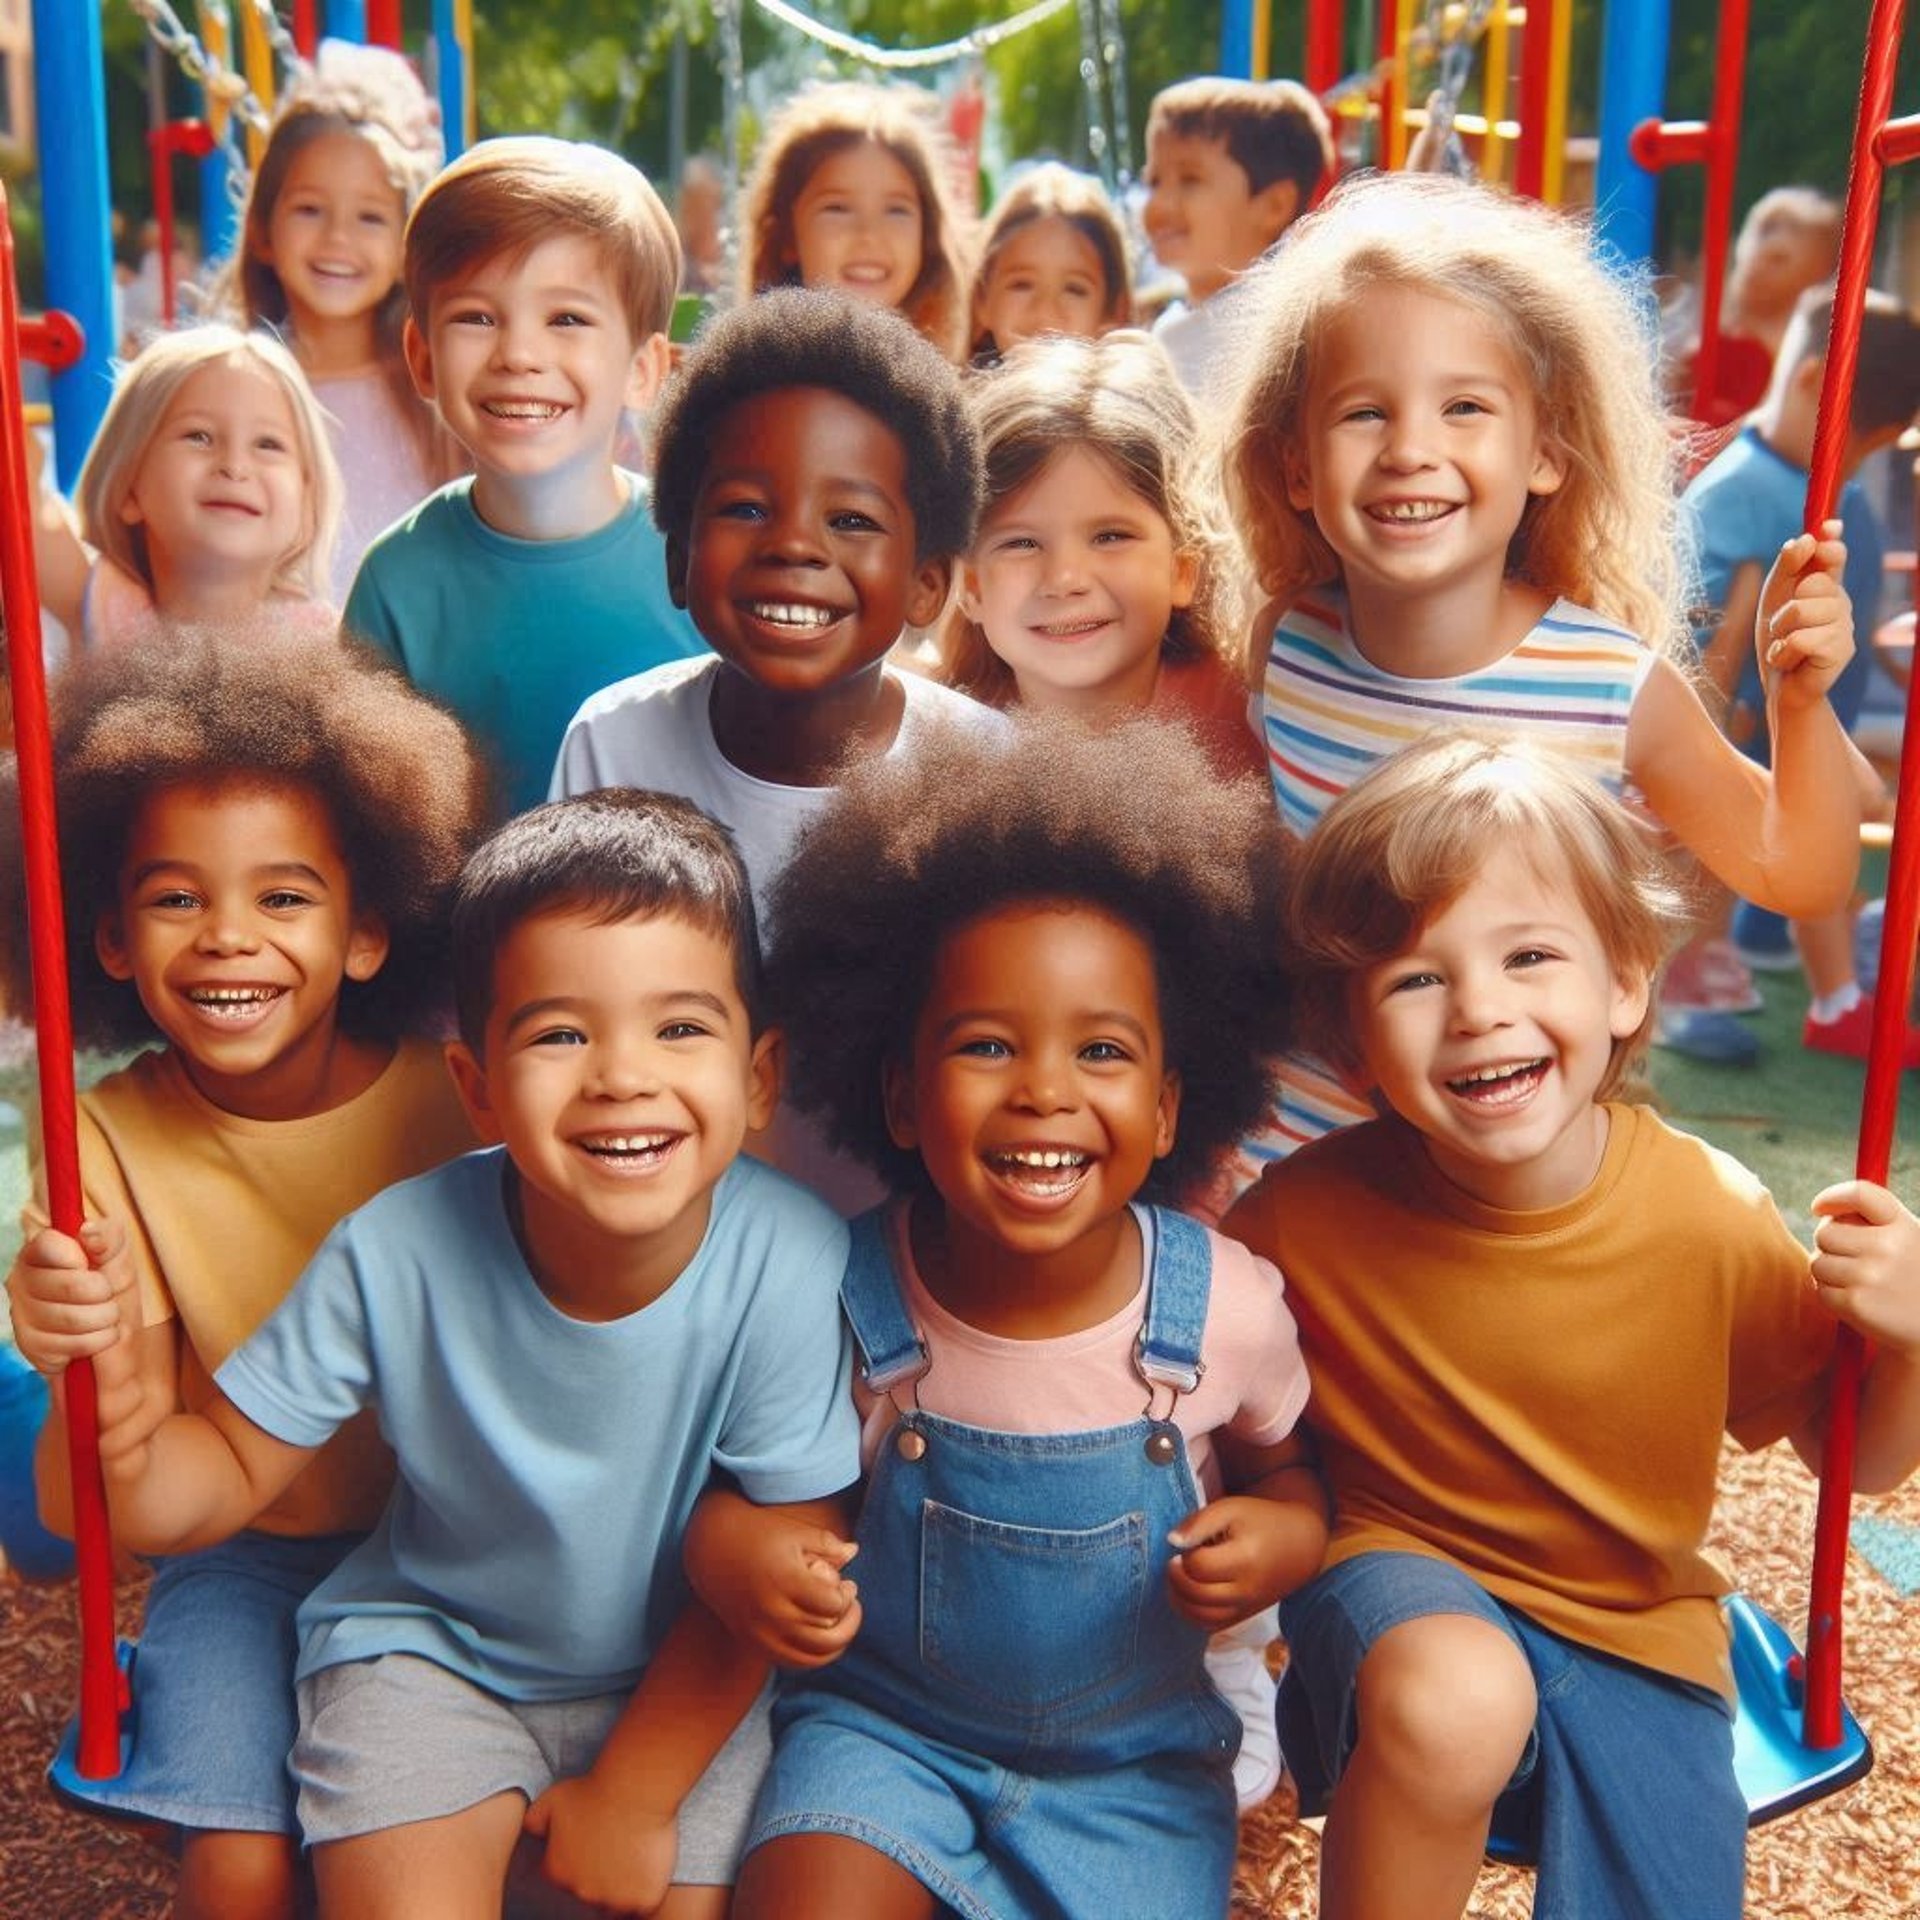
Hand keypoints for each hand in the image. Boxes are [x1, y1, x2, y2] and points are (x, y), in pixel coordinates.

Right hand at [7, 1219, 136, 1374]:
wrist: (120, 1335)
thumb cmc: (114, 1288)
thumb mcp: (118, 1255)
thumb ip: (106, 1236)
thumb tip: (87, 1230)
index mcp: (39, 1252)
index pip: (47, 1244)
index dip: (78, 1257)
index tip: (89, 1264)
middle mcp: (22, 1281)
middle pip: (68, 1285)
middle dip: (103, 1292)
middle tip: (106, 1294)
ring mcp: (22, 1316)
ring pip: (71, 1318)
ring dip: (104, 1318)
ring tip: (106, 1315)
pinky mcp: (30, 1348)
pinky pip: (71, 1345)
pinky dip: (97, 1341)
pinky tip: (95, 1336)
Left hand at [524, 1770, 676, 1915]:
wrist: (635, 1788)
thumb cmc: (594, 1789)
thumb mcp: (552, 1798)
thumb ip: (533, 1821)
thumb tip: (531, 1832)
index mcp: (558, 1874)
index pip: (564, 1880)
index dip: (578, 1863)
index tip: (591, 1845)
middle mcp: (582, 1893)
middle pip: (589, 1894)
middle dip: (599, 1876)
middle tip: (613, 1847)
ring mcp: (614, 1900)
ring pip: (615, 1905)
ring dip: (620, 1888)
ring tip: (631, 1858)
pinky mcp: (644, 1899)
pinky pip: (643, 1906)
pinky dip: (645, 1891)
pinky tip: (648, 1866)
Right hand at [737, 1522, 861, 1667]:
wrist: (711, 1549)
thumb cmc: (758, 1533)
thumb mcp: (794, 1531)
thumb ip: (827, 1544)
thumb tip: (854, 1551)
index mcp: (786, 1580)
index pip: (834, 1604)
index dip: (847, 1595)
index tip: (847, 1583)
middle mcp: (773, 1612)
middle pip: (828, 1637)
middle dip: (849, 1623)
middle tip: (850, 1603)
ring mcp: (761, 1632)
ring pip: (812, 1657)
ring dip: (834, 1644)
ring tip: (838, 1622)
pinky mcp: (753, 1642)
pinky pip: (790, 1662)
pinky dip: (811, 1656)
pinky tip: (817, 1635)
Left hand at [1166, 1495, 1302, 1629]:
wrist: (1299, 1544)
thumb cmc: (1261, 1521)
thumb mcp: (1231, 1508)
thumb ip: (1199, 1523)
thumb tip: (1172, 1541)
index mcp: (1246, 1559)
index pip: (1200, 1566)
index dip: (1184, 1554)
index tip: (1187, 1543)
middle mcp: (1247, 1590)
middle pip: (1196, 1594)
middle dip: (1176, 1577)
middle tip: (1175, 1560)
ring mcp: (1246, 1608)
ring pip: (1199, 1617)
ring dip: (1178, 1598)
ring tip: (1178, 1576)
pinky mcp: (1243, 1616)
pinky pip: (1209, 1626)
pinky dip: (1190, 1614)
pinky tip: (1186, 1594)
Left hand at [1758, 520, 1852, 711]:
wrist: (1780, 685)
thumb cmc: (1777, 639)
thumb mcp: (1774, 597)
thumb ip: (1788, 566)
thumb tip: (1805, 538)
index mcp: (1826, 586)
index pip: (1834, 556)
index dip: (1830, 541)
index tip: (1827, 529)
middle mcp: (1840, 602)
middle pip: (1813, 584)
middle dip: (1784, 607)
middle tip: (1783, 628)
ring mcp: (1845, 626)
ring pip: (1802, 612)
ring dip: (1780, 632)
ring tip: (1785, 646)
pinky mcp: (1842, 650)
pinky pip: (1802, 640)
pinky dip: (1783, 653)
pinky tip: (1789, 661)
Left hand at [1811, 1180, 1919, 1354]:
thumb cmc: (1915, 1277)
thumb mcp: (1911, 1240)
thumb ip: (1877, 1222)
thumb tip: (1823, 1210)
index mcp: (1903, 1225)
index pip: (1860, 1194)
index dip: (1832, 1197)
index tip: (1818, 1208)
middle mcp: (1887, 1246)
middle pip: (1825, 1233)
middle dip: (1829, 1245)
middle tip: (1848, 1258)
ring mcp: (1871, 1275)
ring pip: (1818, 1264)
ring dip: (1829, 1273)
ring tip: (1856, 1281)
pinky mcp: (1857, 1304)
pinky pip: (1821, 1292)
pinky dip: (1832, 1296)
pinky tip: (1857, 1300)